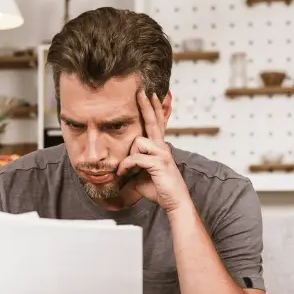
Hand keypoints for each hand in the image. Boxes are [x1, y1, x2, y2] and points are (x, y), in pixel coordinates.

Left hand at [117, 90, 188, 213]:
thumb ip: (132, 166)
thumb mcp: (141, 175)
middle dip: (146, 106)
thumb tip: (119, 167)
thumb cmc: (158, 189)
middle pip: (153, 122)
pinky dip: (126, 166)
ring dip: (128, 158)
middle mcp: (162, 147)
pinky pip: (135, 158)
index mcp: (159, 148)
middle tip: (142, 91)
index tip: (152, 95)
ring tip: (126, 171)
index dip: (155, 109)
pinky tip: (124, 174)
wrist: (174, 202)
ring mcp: (162, 154)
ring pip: (138, 142)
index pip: (157, 124)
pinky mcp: (158, 163)